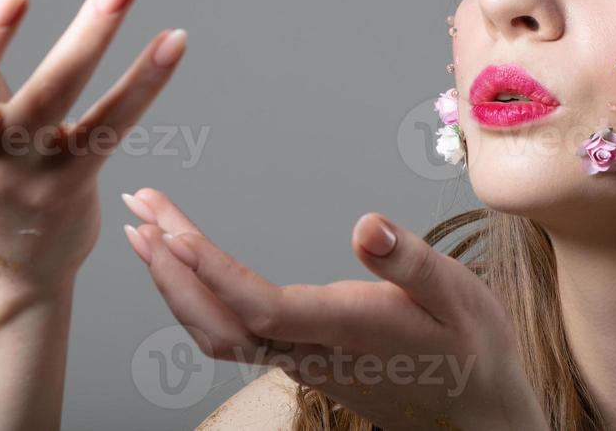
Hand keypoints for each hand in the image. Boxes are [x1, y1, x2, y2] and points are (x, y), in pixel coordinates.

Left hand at [122, 188, 550, 430]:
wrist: (477, 415)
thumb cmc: (472, 349)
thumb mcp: (459, 294)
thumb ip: (410, 261)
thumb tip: (366, 224)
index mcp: (348, 329)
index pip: (259, 305)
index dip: (207, 269)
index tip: (167, 226)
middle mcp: (314, 352)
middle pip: (219, 321)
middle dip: (169, 266)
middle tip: (138, 206)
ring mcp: (303, 361)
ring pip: (217, 335)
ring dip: (174, 283)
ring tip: (146, 232)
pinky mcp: (303, 360)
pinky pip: (233, 336)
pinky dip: (198, 299)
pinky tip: (188, 271)